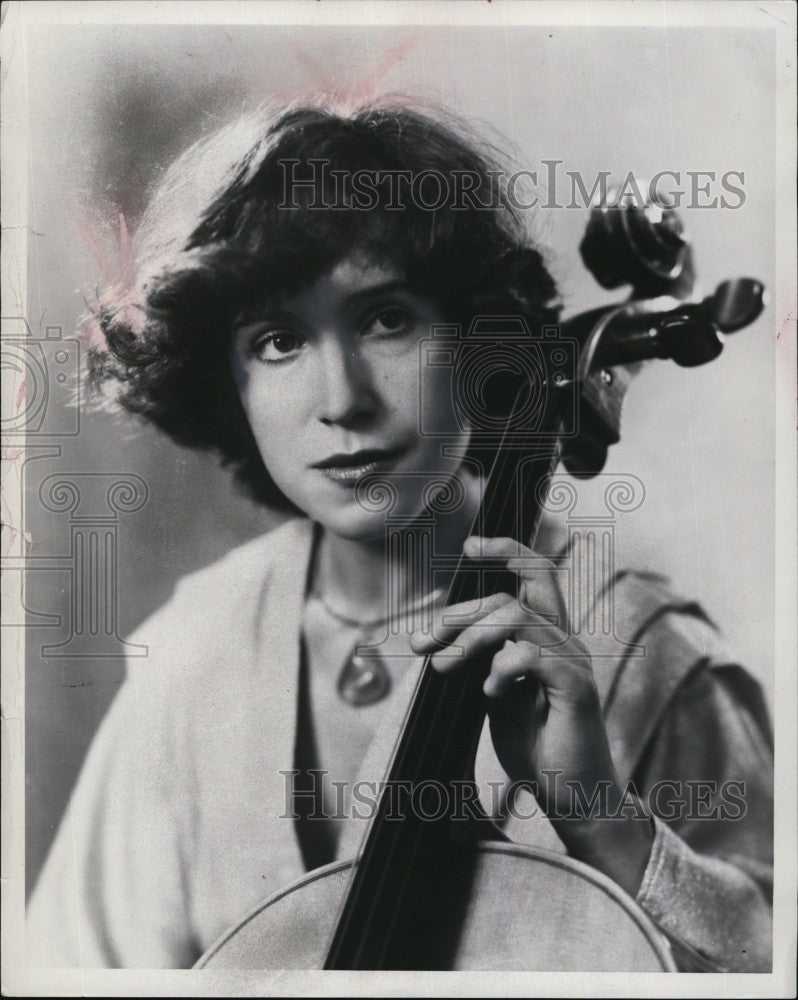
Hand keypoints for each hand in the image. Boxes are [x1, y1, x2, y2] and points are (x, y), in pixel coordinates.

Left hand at [410, 535, 653, 895]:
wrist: (574, 797)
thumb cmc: (539, 747)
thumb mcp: (499, 694)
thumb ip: (484, 660)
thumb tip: (445, 637)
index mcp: (549, 637)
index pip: (537, 573)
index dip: (507, 549)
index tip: (469, 547)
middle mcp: (565, 641)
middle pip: (512, 594)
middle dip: (459, 613)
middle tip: (424, 643)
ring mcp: (573, 663)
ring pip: (516, 616)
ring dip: (470, 638)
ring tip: (446, 668)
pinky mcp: (576, 689)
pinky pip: (530, 656)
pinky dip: (500, 670)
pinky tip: (489, 694)